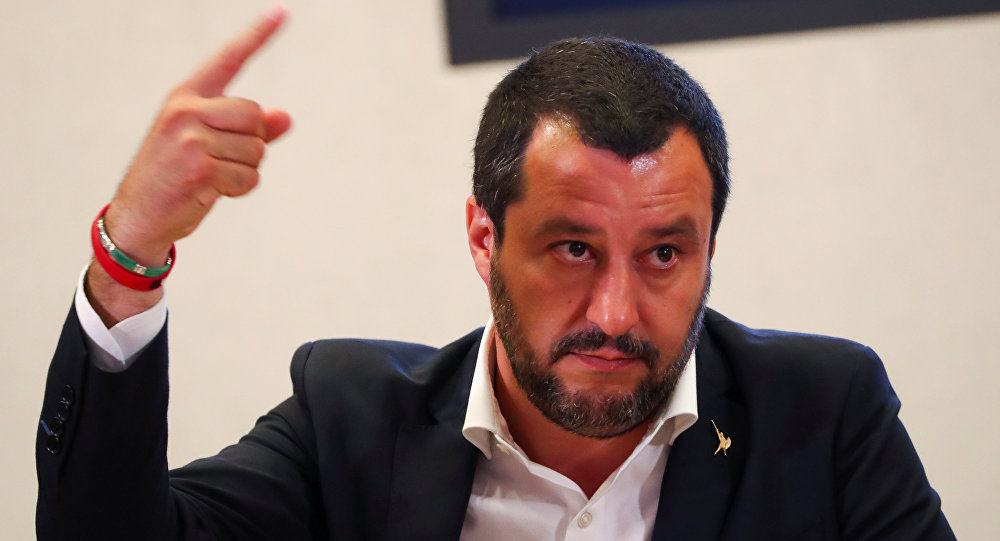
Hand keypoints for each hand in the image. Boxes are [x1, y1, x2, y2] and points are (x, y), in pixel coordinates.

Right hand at [104, 4, 291, 265]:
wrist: (138, 217)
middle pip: (256, 116)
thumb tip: (286, 117)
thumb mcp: (208, 145)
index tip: (283, 11)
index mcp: (186, 97)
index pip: (228, 60)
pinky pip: (249, 178)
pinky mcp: (199, 169)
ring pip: (257, 150)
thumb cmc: (176, 177)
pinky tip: (210, 192)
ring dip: (245, 171)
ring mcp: (190, 139)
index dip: (257, 36)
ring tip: (212, 178)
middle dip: (251, 144)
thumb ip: (248, 130)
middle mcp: (186, 111)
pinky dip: (239, 190)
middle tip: (220, 161)